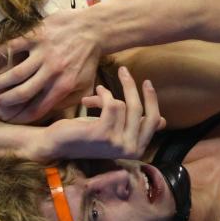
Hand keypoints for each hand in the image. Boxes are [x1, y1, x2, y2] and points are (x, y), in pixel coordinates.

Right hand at [0, 9, 101, 123]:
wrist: (94, 30)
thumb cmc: (88, 60)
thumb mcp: (85, 86)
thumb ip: (68, 101)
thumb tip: (49, 113)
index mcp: (63, 87)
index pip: (37, 108)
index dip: (19, 116)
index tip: (6, 118)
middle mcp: (51, 72)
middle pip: (21, 93)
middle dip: (4, 101)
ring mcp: (43, 54)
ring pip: (15, 73)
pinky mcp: (36, 36)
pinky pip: (12, 47)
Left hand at [27, 67, 165, 161]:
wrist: (55, 144)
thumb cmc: (84, 135)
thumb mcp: (115, 129)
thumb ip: (136, 126)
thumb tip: (164, 121)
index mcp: (137, 150)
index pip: (154, 120)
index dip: (152, 100)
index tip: (146, 82)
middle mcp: (131, 149)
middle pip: (141, 110)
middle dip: (132, 87)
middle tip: (123, 70)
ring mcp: (118, 144)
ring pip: (124, 105)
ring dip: (108, 94)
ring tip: (97, 91)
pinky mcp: (104, 134)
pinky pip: (112, 104)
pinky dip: (102, 96)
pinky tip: (90, 98)